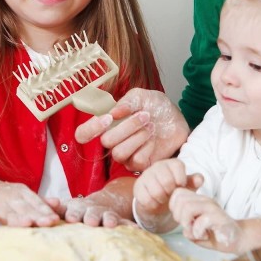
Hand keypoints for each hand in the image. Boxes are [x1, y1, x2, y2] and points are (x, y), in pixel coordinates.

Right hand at [0, 179, 61, 226]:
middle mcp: (10, 196)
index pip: (36, 203)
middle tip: (47, 223)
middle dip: (36, 215)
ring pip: (6, 211)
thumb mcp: (24, 197)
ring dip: (16, 217)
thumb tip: (58, 203)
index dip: (45, 211)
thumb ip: (40, 202)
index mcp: (22, 193)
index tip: (55, 219)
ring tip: (27, 223)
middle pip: (23, 208)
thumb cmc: (7, 198)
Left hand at [60, 196, 133, 227]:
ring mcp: (106, 215)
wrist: (99, 204)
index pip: (74, 210)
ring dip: (109, 219)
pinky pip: (126, 224)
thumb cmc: (76, 211)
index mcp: (78, 208)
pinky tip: (138, 231)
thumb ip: (54, 209)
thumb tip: (46, 204)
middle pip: (92, 212)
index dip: (73, 213)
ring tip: (110, 223)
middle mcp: (92, 211)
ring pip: (108, 216)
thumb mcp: (64, 209)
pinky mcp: (118, 221)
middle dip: (92, 216)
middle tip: (90, 221)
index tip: (71, 218)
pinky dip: (131, 228)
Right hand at [74, 88, 189, 171]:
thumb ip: (127, 101)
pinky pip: (136, 162)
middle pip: (106, 142)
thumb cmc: (156, 106)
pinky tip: (154, 140)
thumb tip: (113, 113)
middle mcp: (112, 140)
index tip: (109, 118)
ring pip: (119, 153)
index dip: (91, 129)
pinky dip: (147, 148)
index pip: (83, 134)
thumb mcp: (142, 96)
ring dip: (137, 137)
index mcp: (107, 123)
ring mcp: (125, 155)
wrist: (177, 119)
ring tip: (151, 127)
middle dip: (127, 127)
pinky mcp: (139, 165)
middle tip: (145, 116)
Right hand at [134, 159, 201, 214]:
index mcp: (171, 163)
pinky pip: (146, 199)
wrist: (159, 202)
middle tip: (171, 194)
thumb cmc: (176, 191)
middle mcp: (157, 166)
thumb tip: (200, 179)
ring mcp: (146, 176)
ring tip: (164, 199)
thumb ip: (194, 182)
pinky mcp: (137, 187)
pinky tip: (155, 202)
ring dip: (162, 199)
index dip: (181, 179)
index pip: (177, 165)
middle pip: (166, 179)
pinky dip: (153, 204)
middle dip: (171, 191)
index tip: (180, 186)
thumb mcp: (187, 187)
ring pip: (156, 190)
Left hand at [168, 188, 240, 248]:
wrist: (239, 239)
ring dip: (187, 224)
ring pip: (188, 207)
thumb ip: (187, 229)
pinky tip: (205, 236)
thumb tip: (185, 230)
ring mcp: (212, 208)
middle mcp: (205, 201)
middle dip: (178, 216)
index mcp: (198, 201)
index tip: (181, 220)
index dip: (174, 207)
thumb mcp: (196, 232)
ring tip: (195, 232)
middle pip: (180, 199)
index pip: (178, 193)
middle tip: (187, 227)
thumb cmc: (216, 234)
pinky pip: (201, 221)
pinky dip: (198, 232)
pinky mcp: (219, 218)